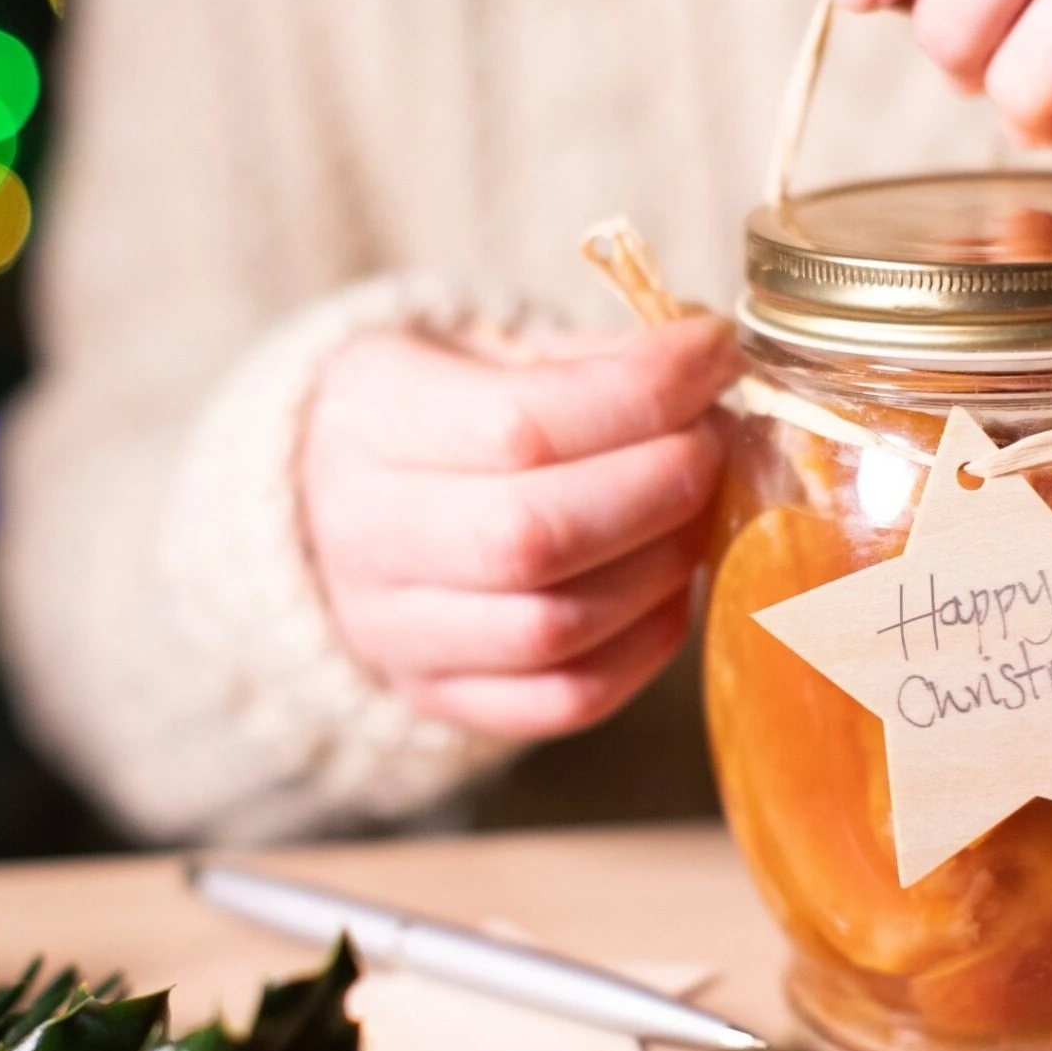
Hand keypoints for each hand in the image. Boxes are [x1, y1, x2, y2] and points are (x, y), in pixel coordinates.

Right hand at [301, 316, 741, 738]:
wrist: (336, 503)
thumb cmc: (440, 411)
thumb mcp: (488, 352)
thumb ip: (592, 362)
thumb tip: (709, 365)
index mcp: (371, 417)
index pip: (523, 424)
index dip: (642, 394)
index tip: (715, 355)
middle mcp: (364, 534)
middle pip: (535, 536)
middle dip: (659, 486)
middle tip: (712, 445)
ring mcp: (395, 632)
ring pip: (553, 628)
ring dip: (661, 567)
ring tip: (697, 512)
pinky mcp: (441, 696)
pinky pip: (565, 698)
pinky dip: (644, 648)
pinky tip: (670, 590)